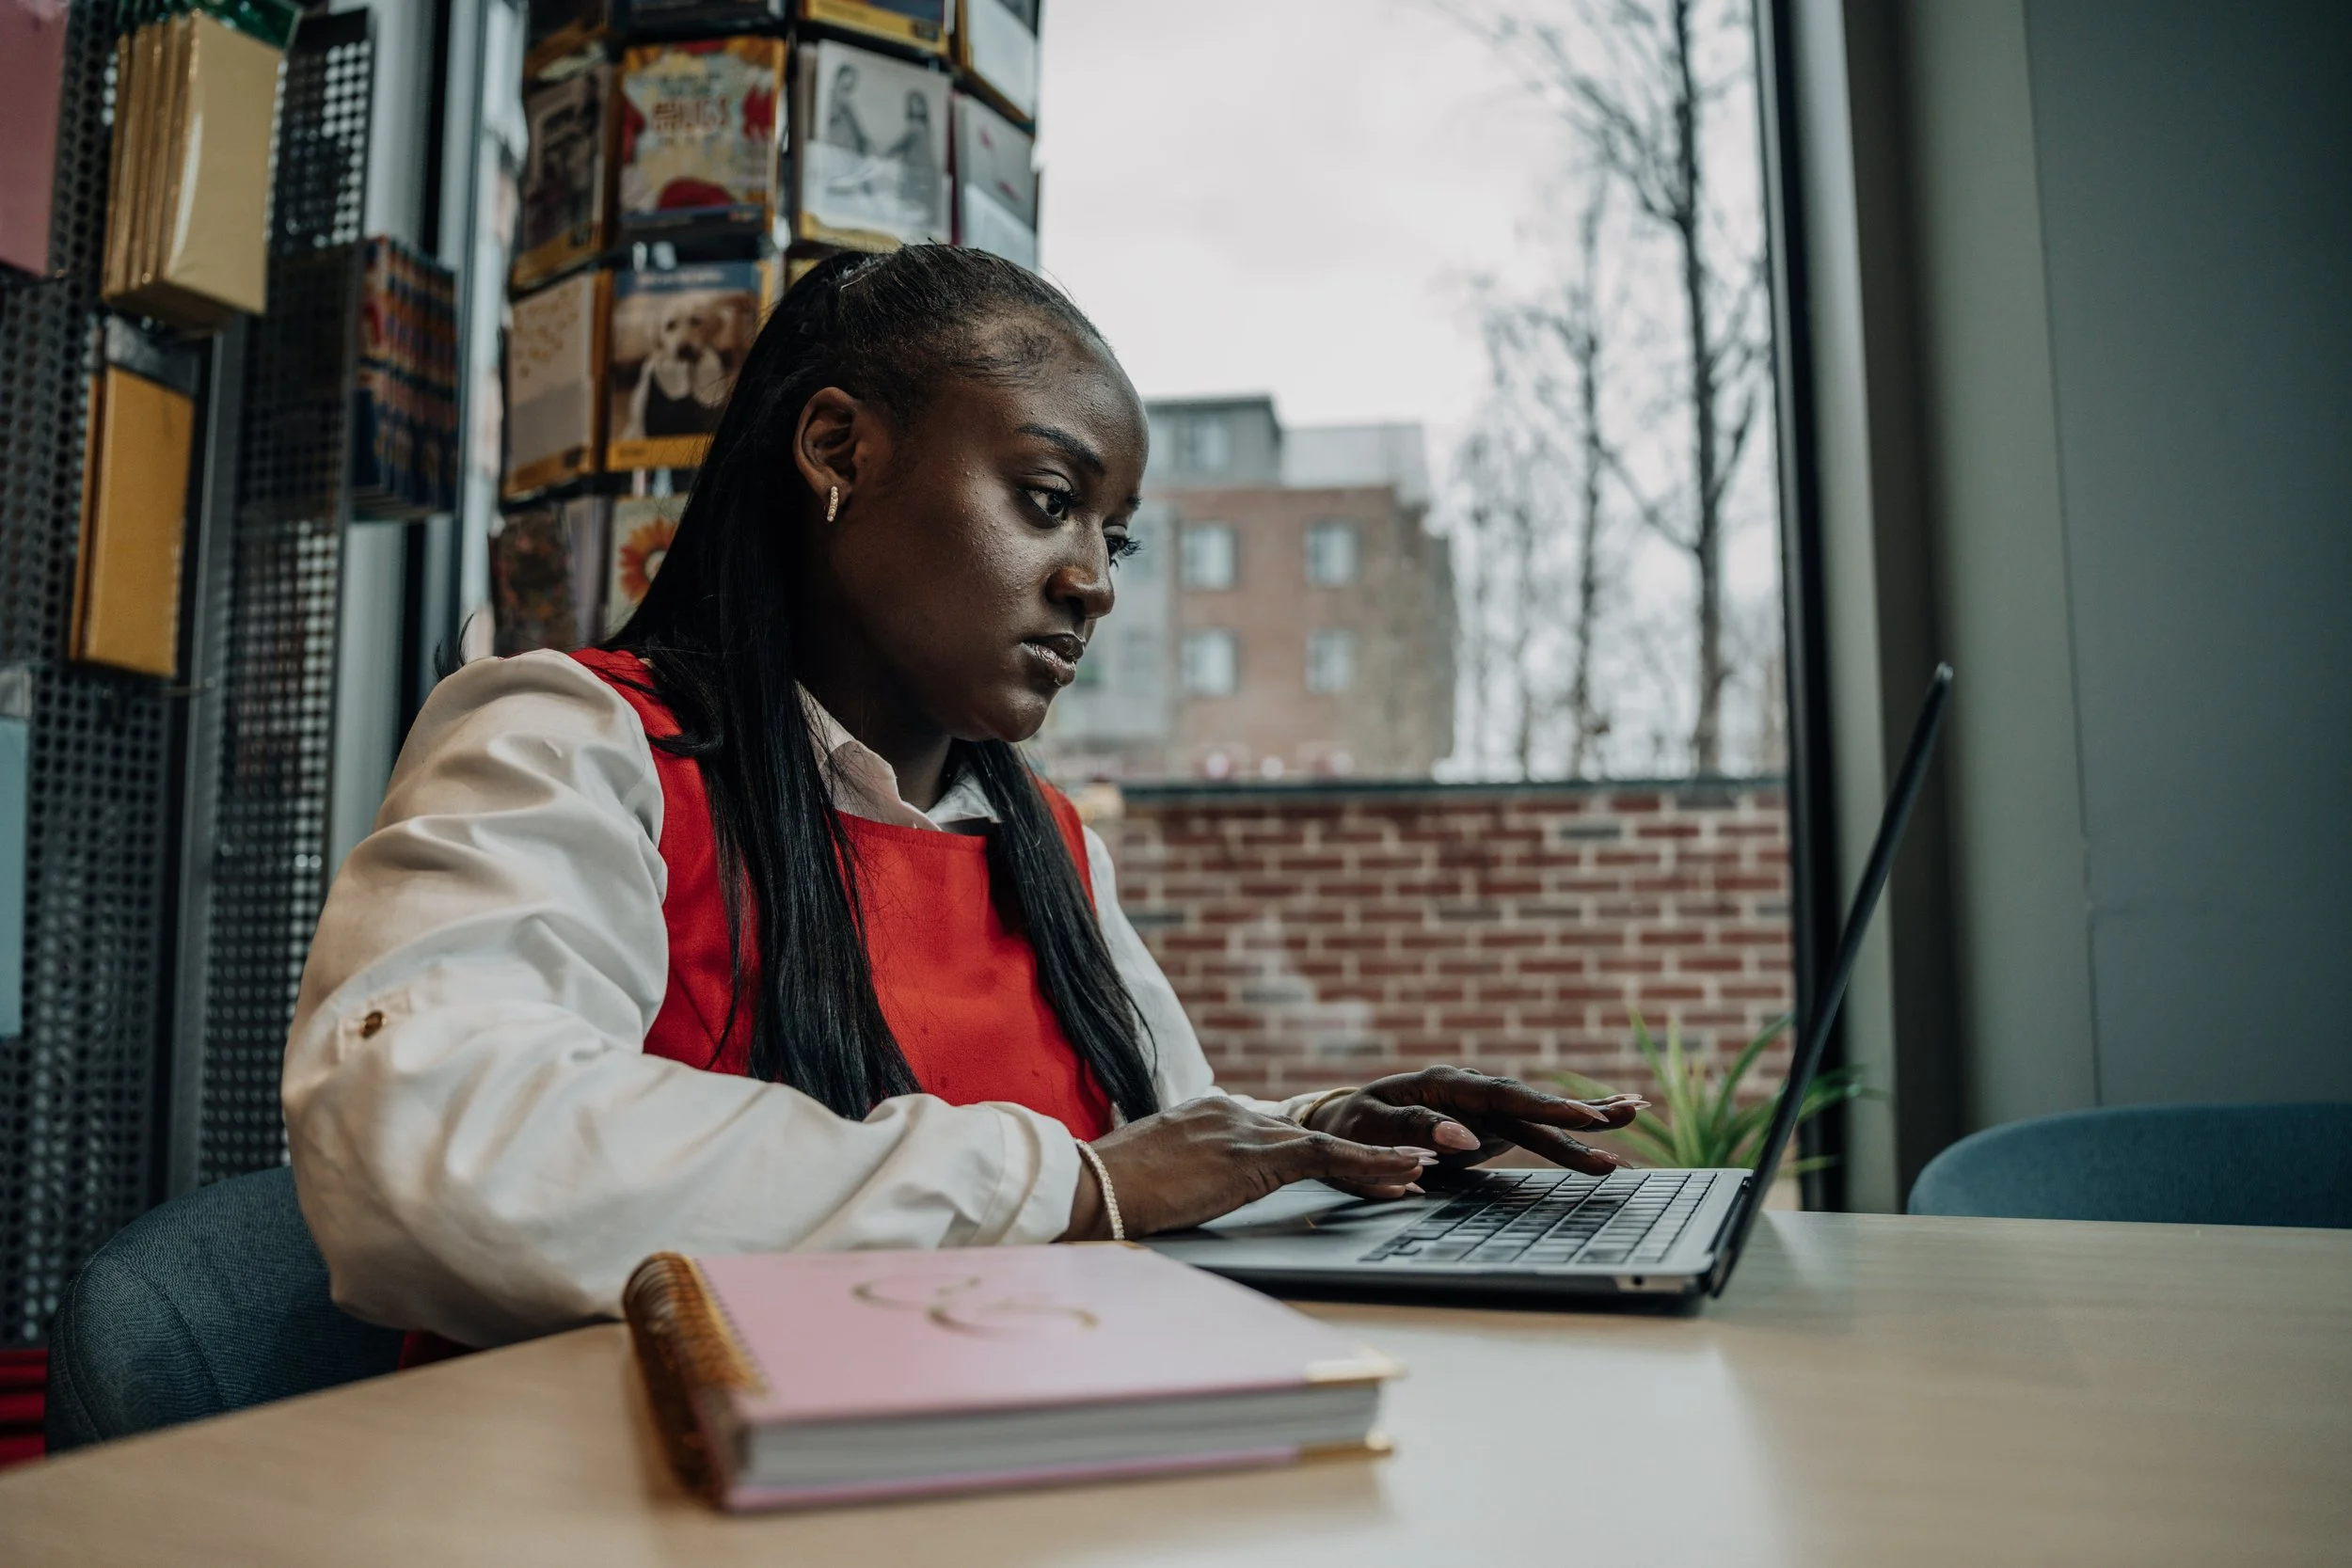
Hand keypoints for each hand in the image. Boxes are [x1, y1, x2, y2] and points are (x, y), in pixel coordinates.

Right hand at [1060, 1097, 1434, 1239]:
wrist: (1090, 1188)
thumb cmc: (1108, 1191)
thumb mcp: (1155, 1173)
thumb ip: (1187, 1169)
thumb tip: (1194, 1188)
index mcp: (1207, 1112)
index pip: (1277, 1130)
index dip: (1321, 1151)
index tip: (1350, 1163)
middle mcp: (1231, 1111)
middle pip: (1310, 1135)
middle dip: (1360, 1155)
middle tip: (1408, 1165)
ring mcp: (1244, 1129)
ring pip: (1329, 1143)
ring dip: (1380, 1159)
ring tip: (1422, 1167)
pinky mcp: (1254, 1155)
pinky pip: (1327, 1157)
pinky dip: (1371, 1164)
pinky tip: (1404, 1173)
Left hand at [1304, 1065, 1646, 1175]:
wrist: (1345, 1123)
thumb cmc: (1353, 1125)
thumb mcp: (1370, 1127)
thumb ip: (1414, 1130)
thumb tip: (1463, 1140)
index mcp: (1443, 1084)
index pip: (1501, 1094)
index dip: (1542, 1104)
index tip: (1577, 1115)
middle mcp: (1472, 1090)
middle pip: (1531, 1099)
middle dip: (1578, 1107)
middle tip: (1622, 1113)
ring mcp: (1485, 1108)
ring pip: (1541, 1114)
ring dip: (1586, 1114)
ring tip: (1633, 1110)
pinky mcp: (1491, 1127)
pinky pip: (1536, 1128)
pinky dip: (1570, 1127)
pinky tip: (1605, 1119)